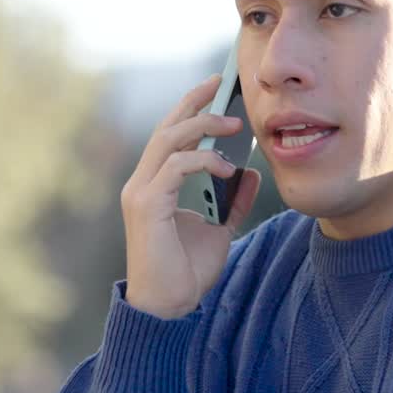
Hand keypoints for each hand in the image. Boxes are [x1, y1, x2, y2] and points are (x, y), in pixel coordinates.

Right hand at [121, 75, 261, 319]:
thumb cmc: (186, 273)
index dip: (191, 108)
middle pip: (166, 127)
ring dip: (202, 126)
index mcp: (155, 185)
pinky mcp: (146, 206)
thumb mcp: (220, 230)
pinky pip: (175, 167)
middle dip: (194, 101)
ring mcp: (141, 192)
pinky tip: (227, 169)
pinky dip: (204, 162)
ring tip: (234, 125)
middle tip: (223, 84)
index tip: (217, 88)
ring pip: (168, 140)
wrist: (169, 308)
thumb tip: (251, 173)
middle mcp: (143, 183)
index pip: (171, 135)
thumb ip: (233, 201)